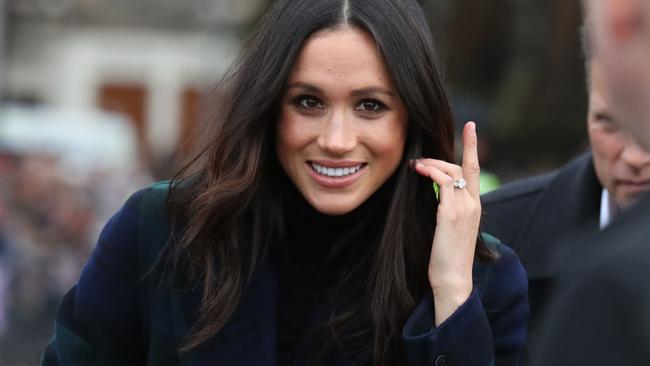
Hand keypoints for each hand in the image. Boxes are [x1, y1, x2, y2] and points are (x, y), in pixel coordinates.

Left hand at [412, 122, 481, 325]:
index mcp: (475, 207)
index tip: (471, 126)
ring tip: (415, 165)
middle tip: (419, 160)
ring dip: (432, 163)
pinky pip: (443, 182)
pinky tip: (418, 170)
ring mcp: (465, 208)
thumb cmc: (446, 257)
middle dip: (441, 157)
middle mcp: (473, 204)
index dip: (473, 146)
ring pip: (451, 171)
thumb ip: (446, 209)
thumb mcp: (448, 229)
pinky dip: (431, 171)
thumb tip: (433, 194)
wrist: (453, 279)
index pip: (474, 170)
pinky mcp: (451, 213)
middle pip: (462, 167)